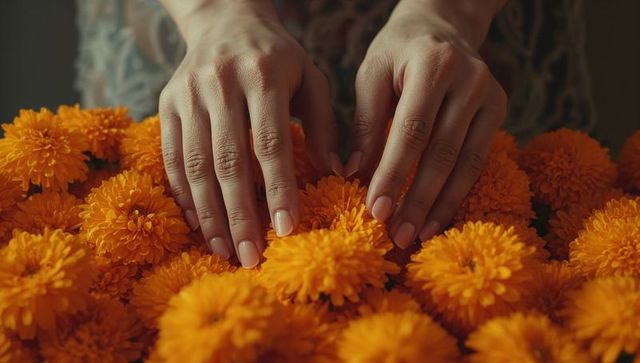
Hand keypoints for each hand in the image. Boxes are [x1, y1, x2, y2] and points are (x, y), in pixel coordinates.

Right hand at [158, 0, 338, 266]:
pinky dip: (185, 195)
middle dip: (240, 215)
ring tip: (225, 250)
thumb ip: (323, 124)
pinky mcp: (167, 104)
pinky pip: (173, 158)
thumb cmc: (278, 57)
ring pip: (196, 164)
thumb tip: (337, 173)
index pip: (270, 143)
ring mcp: (187, 94)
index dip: (277, 189)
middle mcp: (219, 84)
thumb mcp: (311, 78)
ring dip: (210, 214)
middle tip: (251, 257)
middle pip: (228, 161)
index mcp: (262, 75)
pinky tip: (200, 224)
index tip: (287, 230)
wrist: (225, 19)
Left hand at [347, 0, 507, 247]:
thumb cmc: (397, 52)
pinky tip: (439, 217)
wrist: (442, 25)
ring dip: (441, 205)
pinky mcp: (499, 109)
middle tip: (397, 235)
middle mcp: (469, 79)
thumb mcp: (371, 75)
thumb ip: (365, 122)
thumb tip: (354, 173)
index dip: (394, 173)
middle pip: (442, 151)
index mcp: (432, 64)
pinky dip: (458, 192)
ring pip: (466, 162)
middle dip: (418, 198)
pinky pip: (478, 160)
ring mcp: (490, 95)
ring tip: (417, 235)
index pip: (411, 130)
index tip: (376, 210)